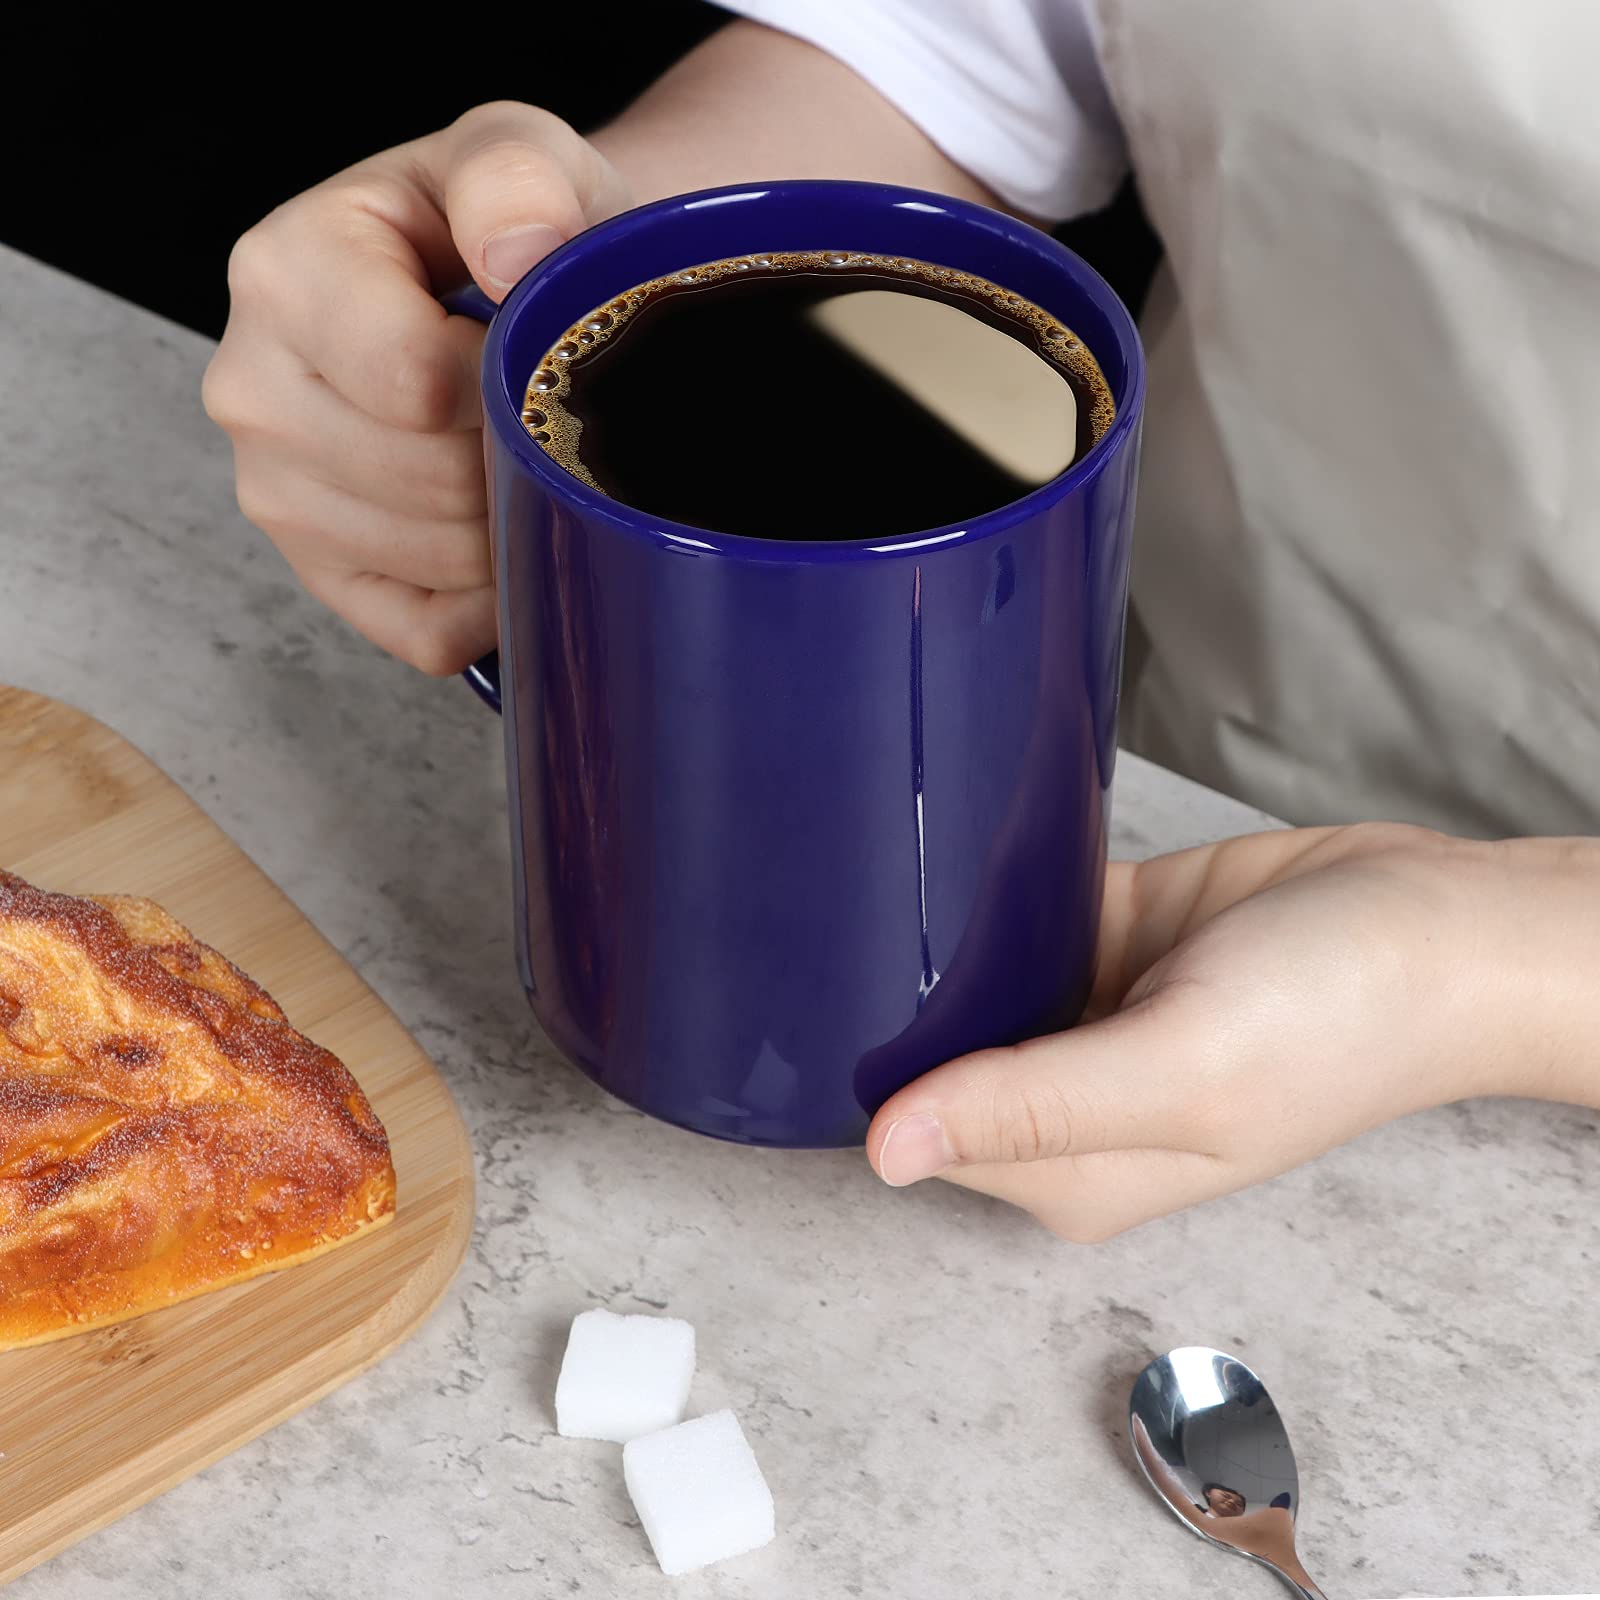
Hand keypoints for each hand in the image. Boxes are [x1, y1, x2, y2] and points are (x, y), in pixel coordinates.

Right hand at [202, 104, 630, 673]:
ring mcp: (274, 493)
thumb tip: (517, 253)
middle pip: (428, 483)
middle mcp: (251, 388)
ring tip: (530, 461)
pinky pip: (425, 631)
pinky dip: (490, 602)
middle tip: (552, 418)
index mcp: (282, 273)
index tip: (544, 357)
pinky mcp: (319, 575)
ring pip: (434, 563)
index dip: (511, 389)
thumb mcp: (516, 156)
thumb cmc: (506, 231)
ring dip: (514, 530)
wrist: (497, 293)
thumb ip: (515, 176)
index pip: (412, 385)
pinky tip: (505, 532)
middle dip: (518, 461)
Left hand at [866, 822, 1599, 1239]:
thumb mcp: (1181, 1072)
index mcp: (1073, 1167)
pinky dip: (981, 885)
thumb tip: (884, 1153)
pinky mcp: (1103, 934)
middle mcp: (1068, 1100)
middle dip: (882, 1001)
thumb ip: (1033, 1108)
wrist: (1439, 921)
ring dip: (925, 939)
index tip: (795, 1005)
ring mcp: (1084, 1012)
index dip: (861, 1078)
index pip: (921, 1134)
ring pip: (963, 979)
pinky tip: (942, 843)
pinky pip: (1010, 911)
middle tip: (809, 914)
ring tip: (859, 862)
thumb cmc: (1337, 1018)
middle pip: (933, 1057)